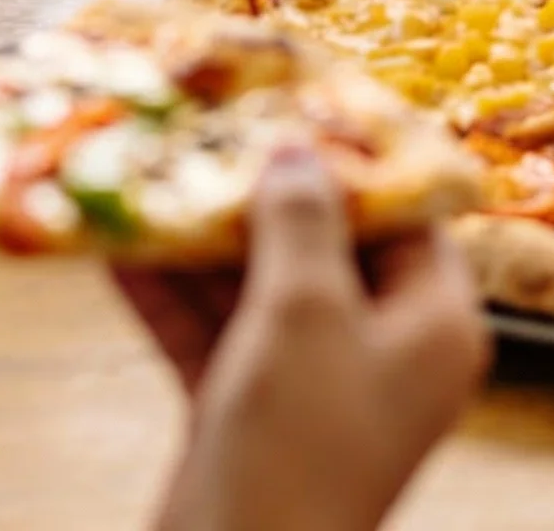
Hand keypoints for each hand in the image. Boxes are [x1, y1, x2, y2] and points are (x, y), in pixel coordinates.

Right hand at [114, 151, 488, 530]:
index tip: (297, 107)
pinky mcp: (251, 420)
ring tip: (149, 173)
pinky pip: (217, 338)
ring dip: (203, 241)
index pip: (408, 219)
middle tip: (208, 133)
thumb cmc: (295, 447)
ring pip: (261, 290)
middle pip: (328, 249)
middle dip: (262, 197)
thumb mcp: (304, 313)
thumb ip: (302, 222)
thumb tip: (298, 151)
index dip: (355, 162)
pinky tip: (117, 250)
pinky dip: (172, 298)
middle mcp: (387, 353)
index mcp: (437, 326)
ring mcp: (316, 389)